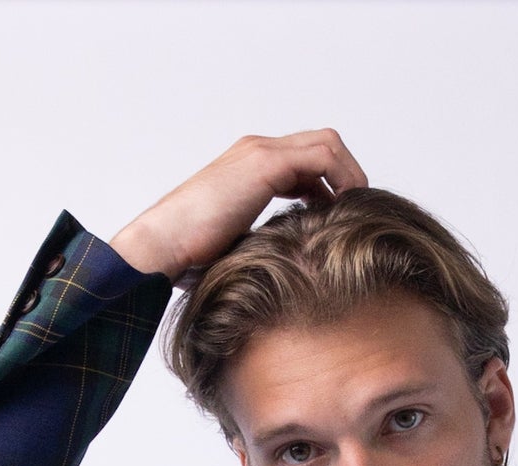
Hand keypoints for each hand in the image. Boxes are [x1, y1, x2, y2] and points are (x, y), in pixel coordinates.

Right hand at [109, 129, 368, 284]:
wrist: (161, 247)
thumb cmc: (188, 257)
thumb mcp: (239, 246)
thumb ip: (264, 242)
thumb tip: (287, 269)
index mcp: (249, 168)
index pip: (305, 161)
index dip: (329, 186)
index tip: (340, 220)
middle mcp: (256, 152)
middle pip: (321, 145)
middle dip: (345, 176)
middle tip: (356, 212)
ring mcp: (259, 153)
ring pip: (327, 144)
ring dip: (349, 175)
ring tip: (356, 211)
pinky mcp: (263, 163)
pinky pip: (323, 156)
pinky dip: (342, 178)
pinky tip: (344, 210)